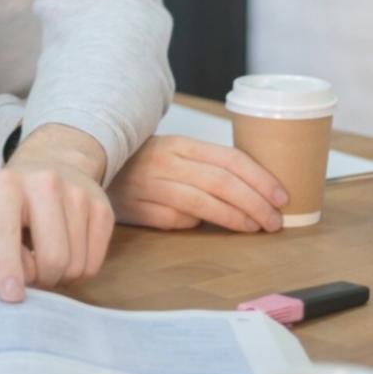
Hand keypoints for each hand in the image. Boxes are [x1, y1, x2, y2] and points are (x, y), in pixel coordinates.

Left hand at [0, 124, 113, 302]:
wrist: (51, 164)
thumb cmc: (10, 201)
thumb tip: (21, 278)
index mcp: (5, 185)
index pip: (6, 233)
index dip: (8, 269)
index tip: (11, 296)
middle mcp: (45, 183)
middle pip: (52, 259)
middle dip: (41, 280)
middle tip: (31, 274)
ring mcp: (79, 194)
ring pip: (75, 266)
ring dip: (58, 277)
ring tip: (45, 258)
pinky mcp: (103, 208)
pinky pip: (94, 265)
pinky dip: (77, 272)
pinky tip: (66, 253)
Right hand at [108, 134, 286, 231]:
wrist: (92, 166)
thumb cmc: (145, 164)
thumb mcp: (175, 154)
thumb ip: (207, 165)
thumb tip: (255, 189)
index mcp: (179, 144)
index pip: (229, 158)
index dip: (260, 179)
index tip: (282, 197)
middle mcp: (164, 162)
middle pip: (221, 183)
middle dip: (255, 204)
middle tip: (275, 220)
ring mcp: (149, 186)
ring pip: (202, 204)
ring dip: (235, 218)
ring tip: (255, 227)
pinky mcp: (137, 209)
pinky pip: (176, 220)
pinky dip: (196, 225)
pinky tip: (210, 229)